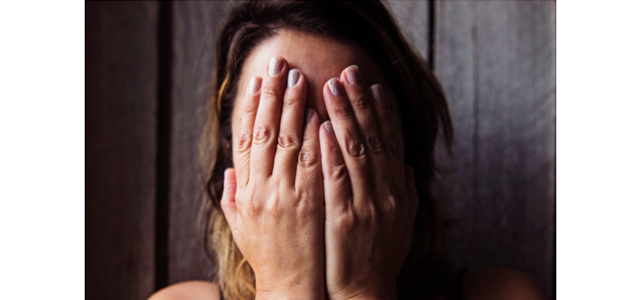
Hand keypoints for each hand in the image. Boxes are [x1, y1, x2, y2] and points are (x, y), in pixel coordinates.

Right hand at [220, 57, 324, 299]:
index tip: (255, 82)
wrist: (291, 288)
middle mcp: (263, 190)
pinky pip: (312, 162)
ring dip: (293, 106)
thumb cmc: (268, 258)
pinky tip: (318, 113)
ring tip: (299, 77)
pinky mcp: (311, 203)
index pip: (245, 140)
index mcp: (246, 192)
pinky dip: (313, 136)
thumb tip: (231, 168)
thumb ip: (233, 196)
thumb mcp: (241, 227)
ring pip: (288, 141)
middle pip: (265, 132)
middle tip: (279, 64)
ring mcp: (287, 195)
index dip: (249, 108)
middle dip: (272, 95)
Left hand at [319, 66, 419, 299]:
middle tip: (350, 72)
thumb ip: (406, 192)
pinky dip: (332, 150)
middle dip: (362, 102)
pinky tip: (324, 126)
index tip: (376, 86)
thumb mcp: (402, 224)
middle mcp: (387, 194)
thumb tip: (409, 165)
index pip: (392, 143)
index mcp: (399, 193)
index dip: (385, 112)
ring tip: (332, 86)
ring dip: (345, 115)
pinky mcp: (345, 218)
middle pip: (374, 139)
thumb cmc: (380, 258)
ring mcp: (367, 205)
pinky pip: (338, 178)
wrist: (365, 293)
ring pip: (356, 151)